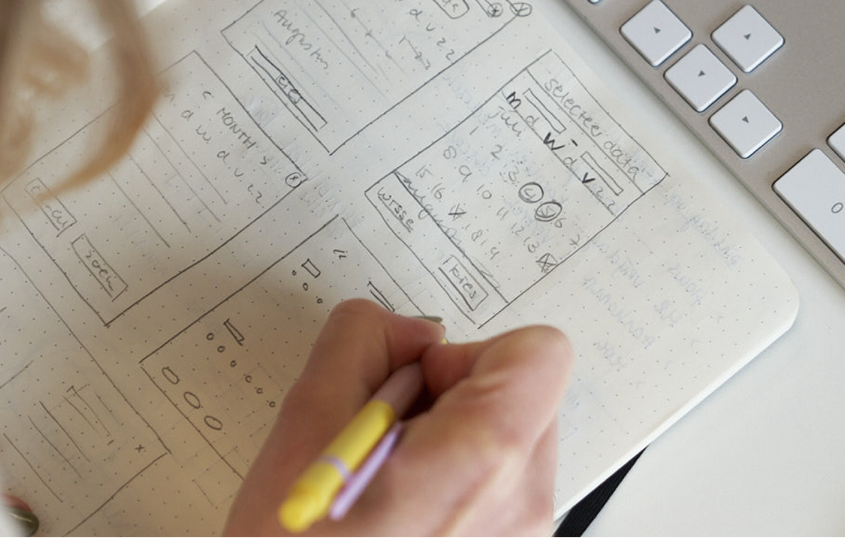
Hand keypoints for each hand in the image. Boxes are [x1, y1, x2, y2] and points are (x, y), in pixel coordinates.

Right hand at [224, 299, 572, 535]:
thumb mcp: (304, 425)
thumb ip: (360, 343)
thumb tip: (403, 330)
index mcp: (484, 462)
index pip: (540, 352)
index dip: (470, 351)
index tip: (417, 383)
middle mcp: (525, 506)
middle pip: (522, 396)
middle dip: (452, 397)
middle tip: (385, 436)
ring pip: (508, 445)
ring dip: (449, 443)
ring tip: (384, 482)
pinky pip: (499, 494)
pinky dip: (454, 486)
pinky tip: (398, 513)